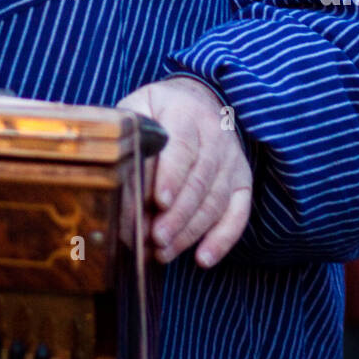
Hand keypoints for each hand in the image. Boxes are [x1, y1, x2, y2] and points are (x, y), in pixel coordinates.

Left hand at [116, 76, 251, 267]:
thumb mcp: (139, 107)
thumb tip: (116, 178)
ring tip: (164, 252)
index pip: (181, 146)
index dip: (172, 176)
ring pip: (216, 200)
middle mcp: (214, 134)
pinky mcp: (241, 179)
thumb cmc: (159, 110)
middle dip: (178, 214)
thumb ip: (129, 136)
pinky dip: (223, 238)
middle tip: (155, 238)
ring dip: (191, 231)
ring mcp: (231, 158)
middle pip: (200, 179)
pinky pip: (238, 212)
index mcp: (184, 111)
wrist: (198, 100)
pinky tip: (203, 258)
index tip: (159, 202)